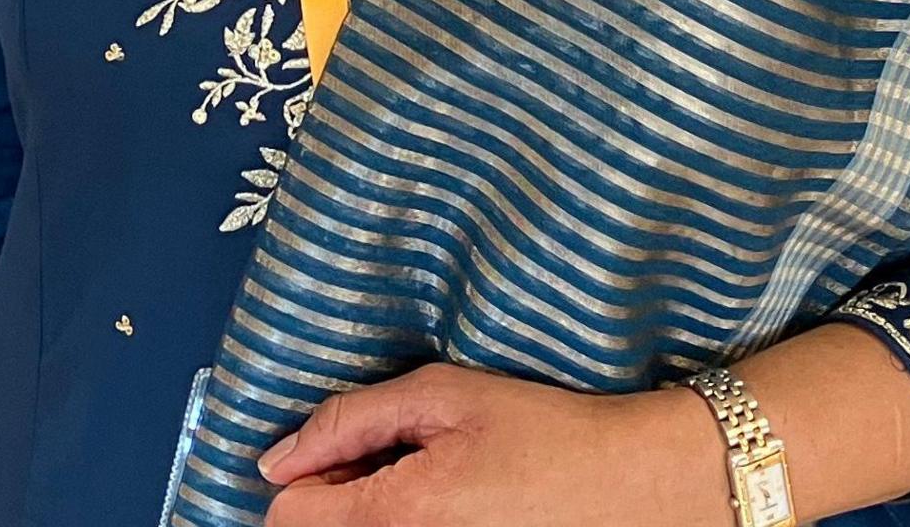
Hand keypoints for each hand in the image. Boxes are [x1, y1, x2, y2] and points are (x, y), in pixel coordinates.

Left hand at [254, 363, 729, 526]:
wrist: (631, 484)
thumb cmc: (549, 434)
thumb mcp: (445, 396)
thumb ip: (348, 420)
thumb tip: (278, 457)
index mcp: (399, 514)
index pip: (287, 516)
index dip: (304, 473)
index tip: (343, 449)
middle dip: (340, 492)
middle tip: (395, 457)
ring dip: (374, 511)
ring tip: (431, 481)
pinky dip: (408, 524)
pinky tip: (452, 506)